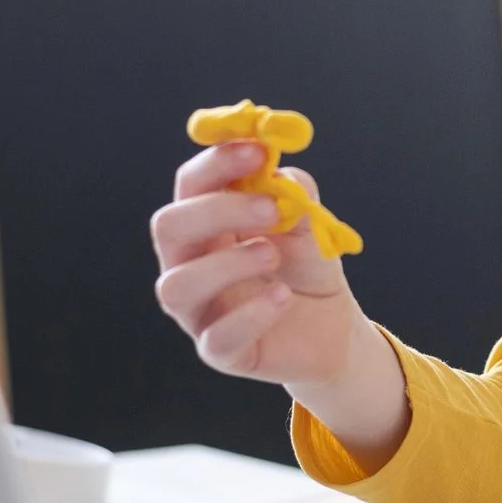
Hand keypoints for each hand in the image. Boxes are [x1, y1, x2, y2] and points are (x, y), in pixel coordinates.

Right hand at [150, 142, 361, 386]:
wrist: (332, 329)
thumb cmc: (306, 267)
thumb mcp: (309, 222)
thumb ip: (293, 192)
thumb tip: (277, 171)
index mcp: (207, 223)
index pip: (191, 185)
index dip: (217, 162)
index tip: (256, 150)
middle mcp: (191, 263)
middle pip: (169, 228)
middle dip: (216, 210)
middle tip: (270, 208)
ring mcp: (199, 310)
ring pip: (176, 285)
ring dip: (225, 263)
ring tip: (273, 255)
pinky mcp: (220, 351)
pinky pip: (217, 338)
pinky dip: (251, 314)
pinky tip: (282, 298)